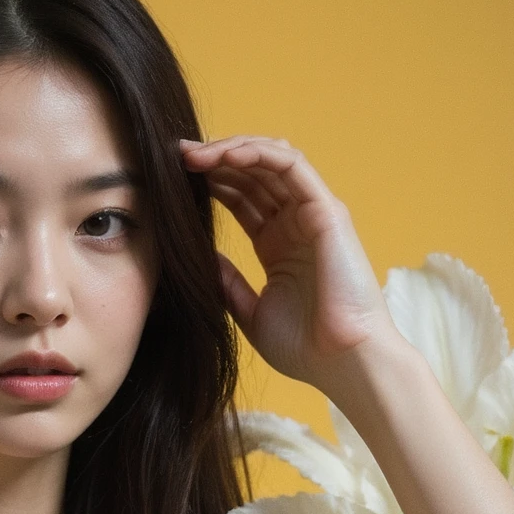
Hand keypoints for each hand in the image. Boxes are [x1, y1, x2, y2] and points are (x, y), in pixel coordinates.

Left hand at [181, 134, 400, 392]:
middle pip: (253, 172)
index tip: (171, 178)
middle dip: (214, 159)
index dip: (210, 181)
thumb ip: (228, 284)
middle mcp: (295, 223)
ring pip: (271, 160)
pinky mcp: (326, 211)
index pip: (242, 196)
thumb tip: (200, 259)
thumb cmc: (306, 348)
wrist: (342, 365)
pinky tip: (227, 156)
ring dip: (231, 149)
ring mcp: (312, 213)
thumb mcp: (251, 314)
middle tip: (176, 156)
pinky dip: (260, 154)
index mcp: (277, 244)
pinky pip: (293, 166)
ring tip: (194, 155)